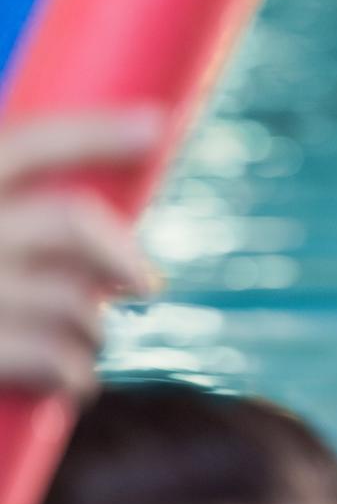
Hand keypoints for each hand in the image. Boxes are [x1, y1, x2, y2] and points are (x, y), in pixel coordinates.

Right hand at [0, 112, 159, 397]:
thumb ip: (9, 211)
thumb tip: (100, 214)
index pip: (27, 144)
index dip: (96, 132)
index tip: (156, 123)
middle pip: (73, 222)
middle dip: (124, 255)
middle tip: (146, 286)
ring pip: (77, 301)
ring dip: (93, 329)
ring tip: (83, 342)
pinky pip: (57, 360)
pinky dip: (76, 374)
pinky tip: (72, 380)